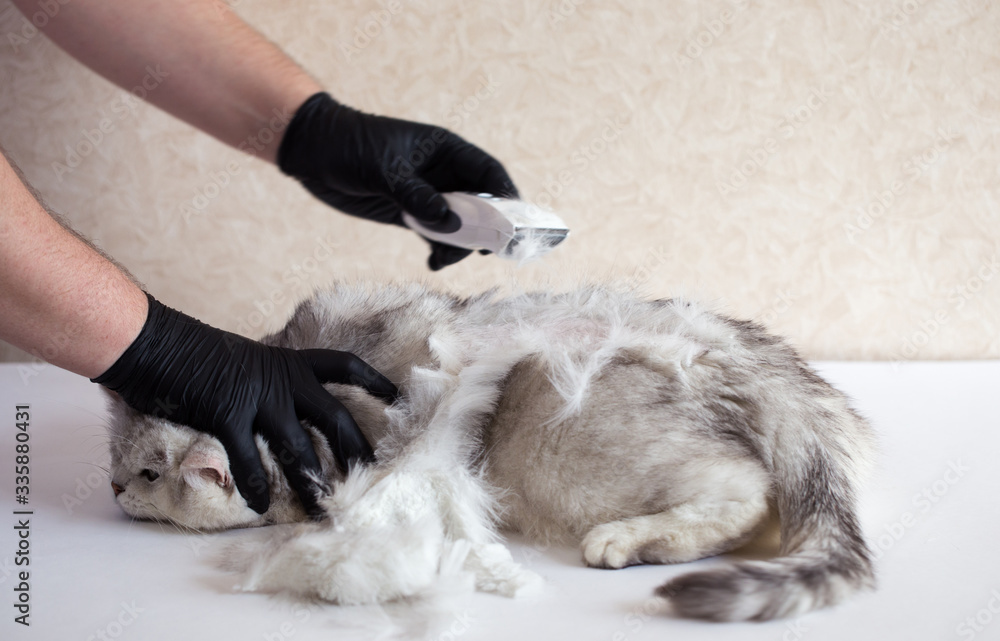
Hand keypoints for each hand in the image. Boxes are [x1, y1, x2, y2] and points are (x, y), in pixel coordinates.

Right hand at [93, 294, 397, 515]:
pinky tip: (262, 507)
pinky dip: (256, 485)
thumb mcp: (248, 361)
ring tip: (324, 508)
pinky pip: (249, 459)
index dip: (373, 381)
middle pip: (334, 416)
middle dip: (355, 448)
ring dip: (311, 482)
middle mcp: (282, 379)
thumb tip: (288, 405)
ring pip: (297, 446)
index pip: (344, 366)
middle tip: (370, 475)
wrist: (156, 342)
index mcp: (290, 362)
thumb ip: (273, 381)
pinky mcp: (227, 415)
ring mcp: (256, 397)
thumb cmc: (198, 354)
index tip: (397, 398)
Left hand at [277, 92, 518, 269]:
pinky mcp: (410, 213)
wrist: (314, 151)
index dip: (505, 197)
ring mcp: (428, 195)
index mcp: (446, 150)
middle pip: (479, 204)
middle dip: (484, 229)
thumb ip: (417, 195)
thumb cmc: (352, 146)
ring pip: (459, 225)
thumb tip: (450, 222)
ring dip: (459, 245)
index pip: (488, 173)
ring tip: (442, 259)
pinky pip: (436, 234)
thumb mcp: (385, 169)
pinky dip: (440, 250)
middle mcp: (443, 173)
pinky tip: (433, 263)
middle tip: (480, 253)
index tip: (512, 225)